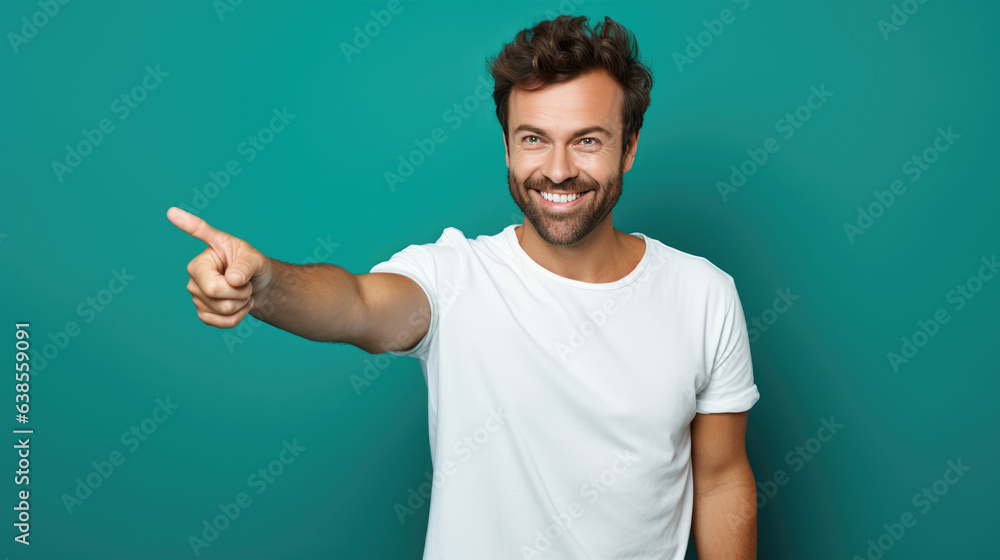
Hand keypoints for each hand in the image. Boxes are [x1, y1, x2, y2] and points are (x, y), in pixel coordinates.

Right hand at [166, 207, 272, 328]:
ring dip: (242, 304)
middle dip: (240, 292)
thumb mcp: (255, 260)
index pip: (202, 256)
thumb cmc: (252, 266)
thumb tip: (233, 279)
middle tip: (245, 283)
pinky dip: (237, 318)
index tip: (172, 211)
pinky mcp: (203, 312)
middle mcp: (194, 277)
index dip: (187, 226)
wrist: (257, 287)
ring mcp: (196, 296)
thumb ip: (247, 265)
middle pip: (216, 292)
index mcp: (203, 258)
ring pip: (223, 310)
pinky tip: (239, 306)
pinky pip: (221, 322)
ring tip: (243, 292)